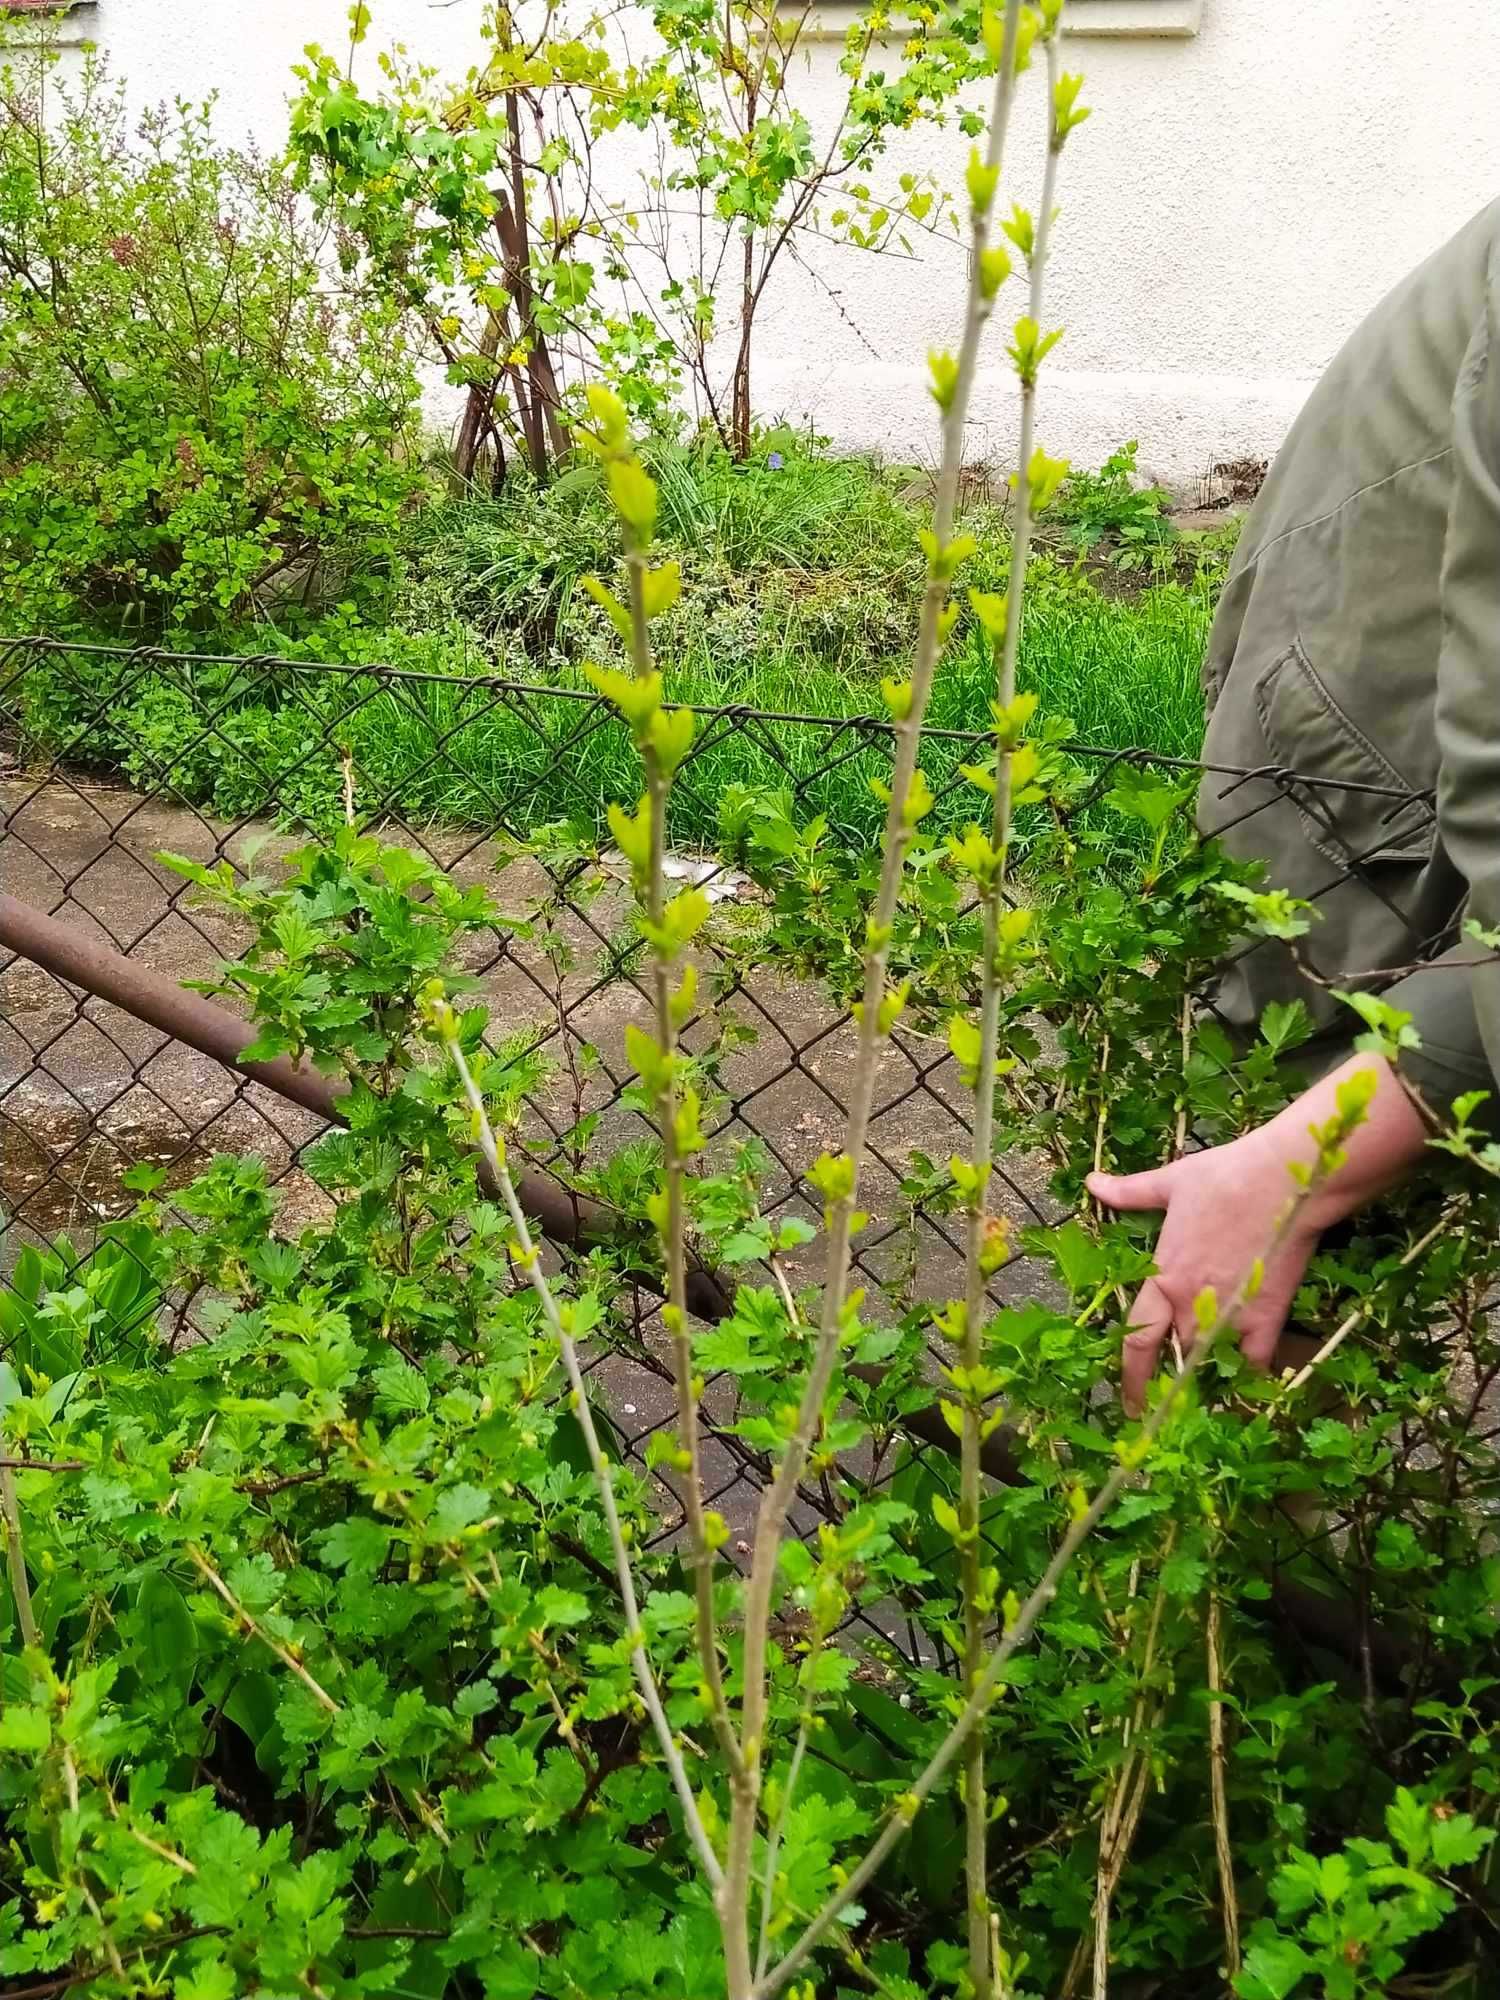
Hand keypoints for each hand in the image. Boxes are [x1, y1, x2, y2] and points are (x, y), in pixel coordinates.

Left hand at [1087, 1055, 1427, 1415]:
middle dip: (1171, 1385)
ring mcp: (1230, 1316)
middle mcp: (1192, 1306)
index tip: (1132, 1405)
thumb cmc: (1223, 1177)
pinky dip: (1250, 1377)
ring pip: (1211, 1367)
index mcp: (1163, 1279)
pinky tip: (1247, 1386)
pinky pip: (1254, 1364)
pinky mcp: (1267, 1318)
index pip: (1138, 1342)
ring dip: (1207, 1383)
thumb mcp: (1170, 1183)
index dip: (1131, 1378)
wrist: (1285, 1180)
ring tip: (1207, 1404)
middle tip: (1170, 1408)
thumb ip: (1129, 1193)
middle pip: (1175, 1360)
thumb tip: (1091, 1182)